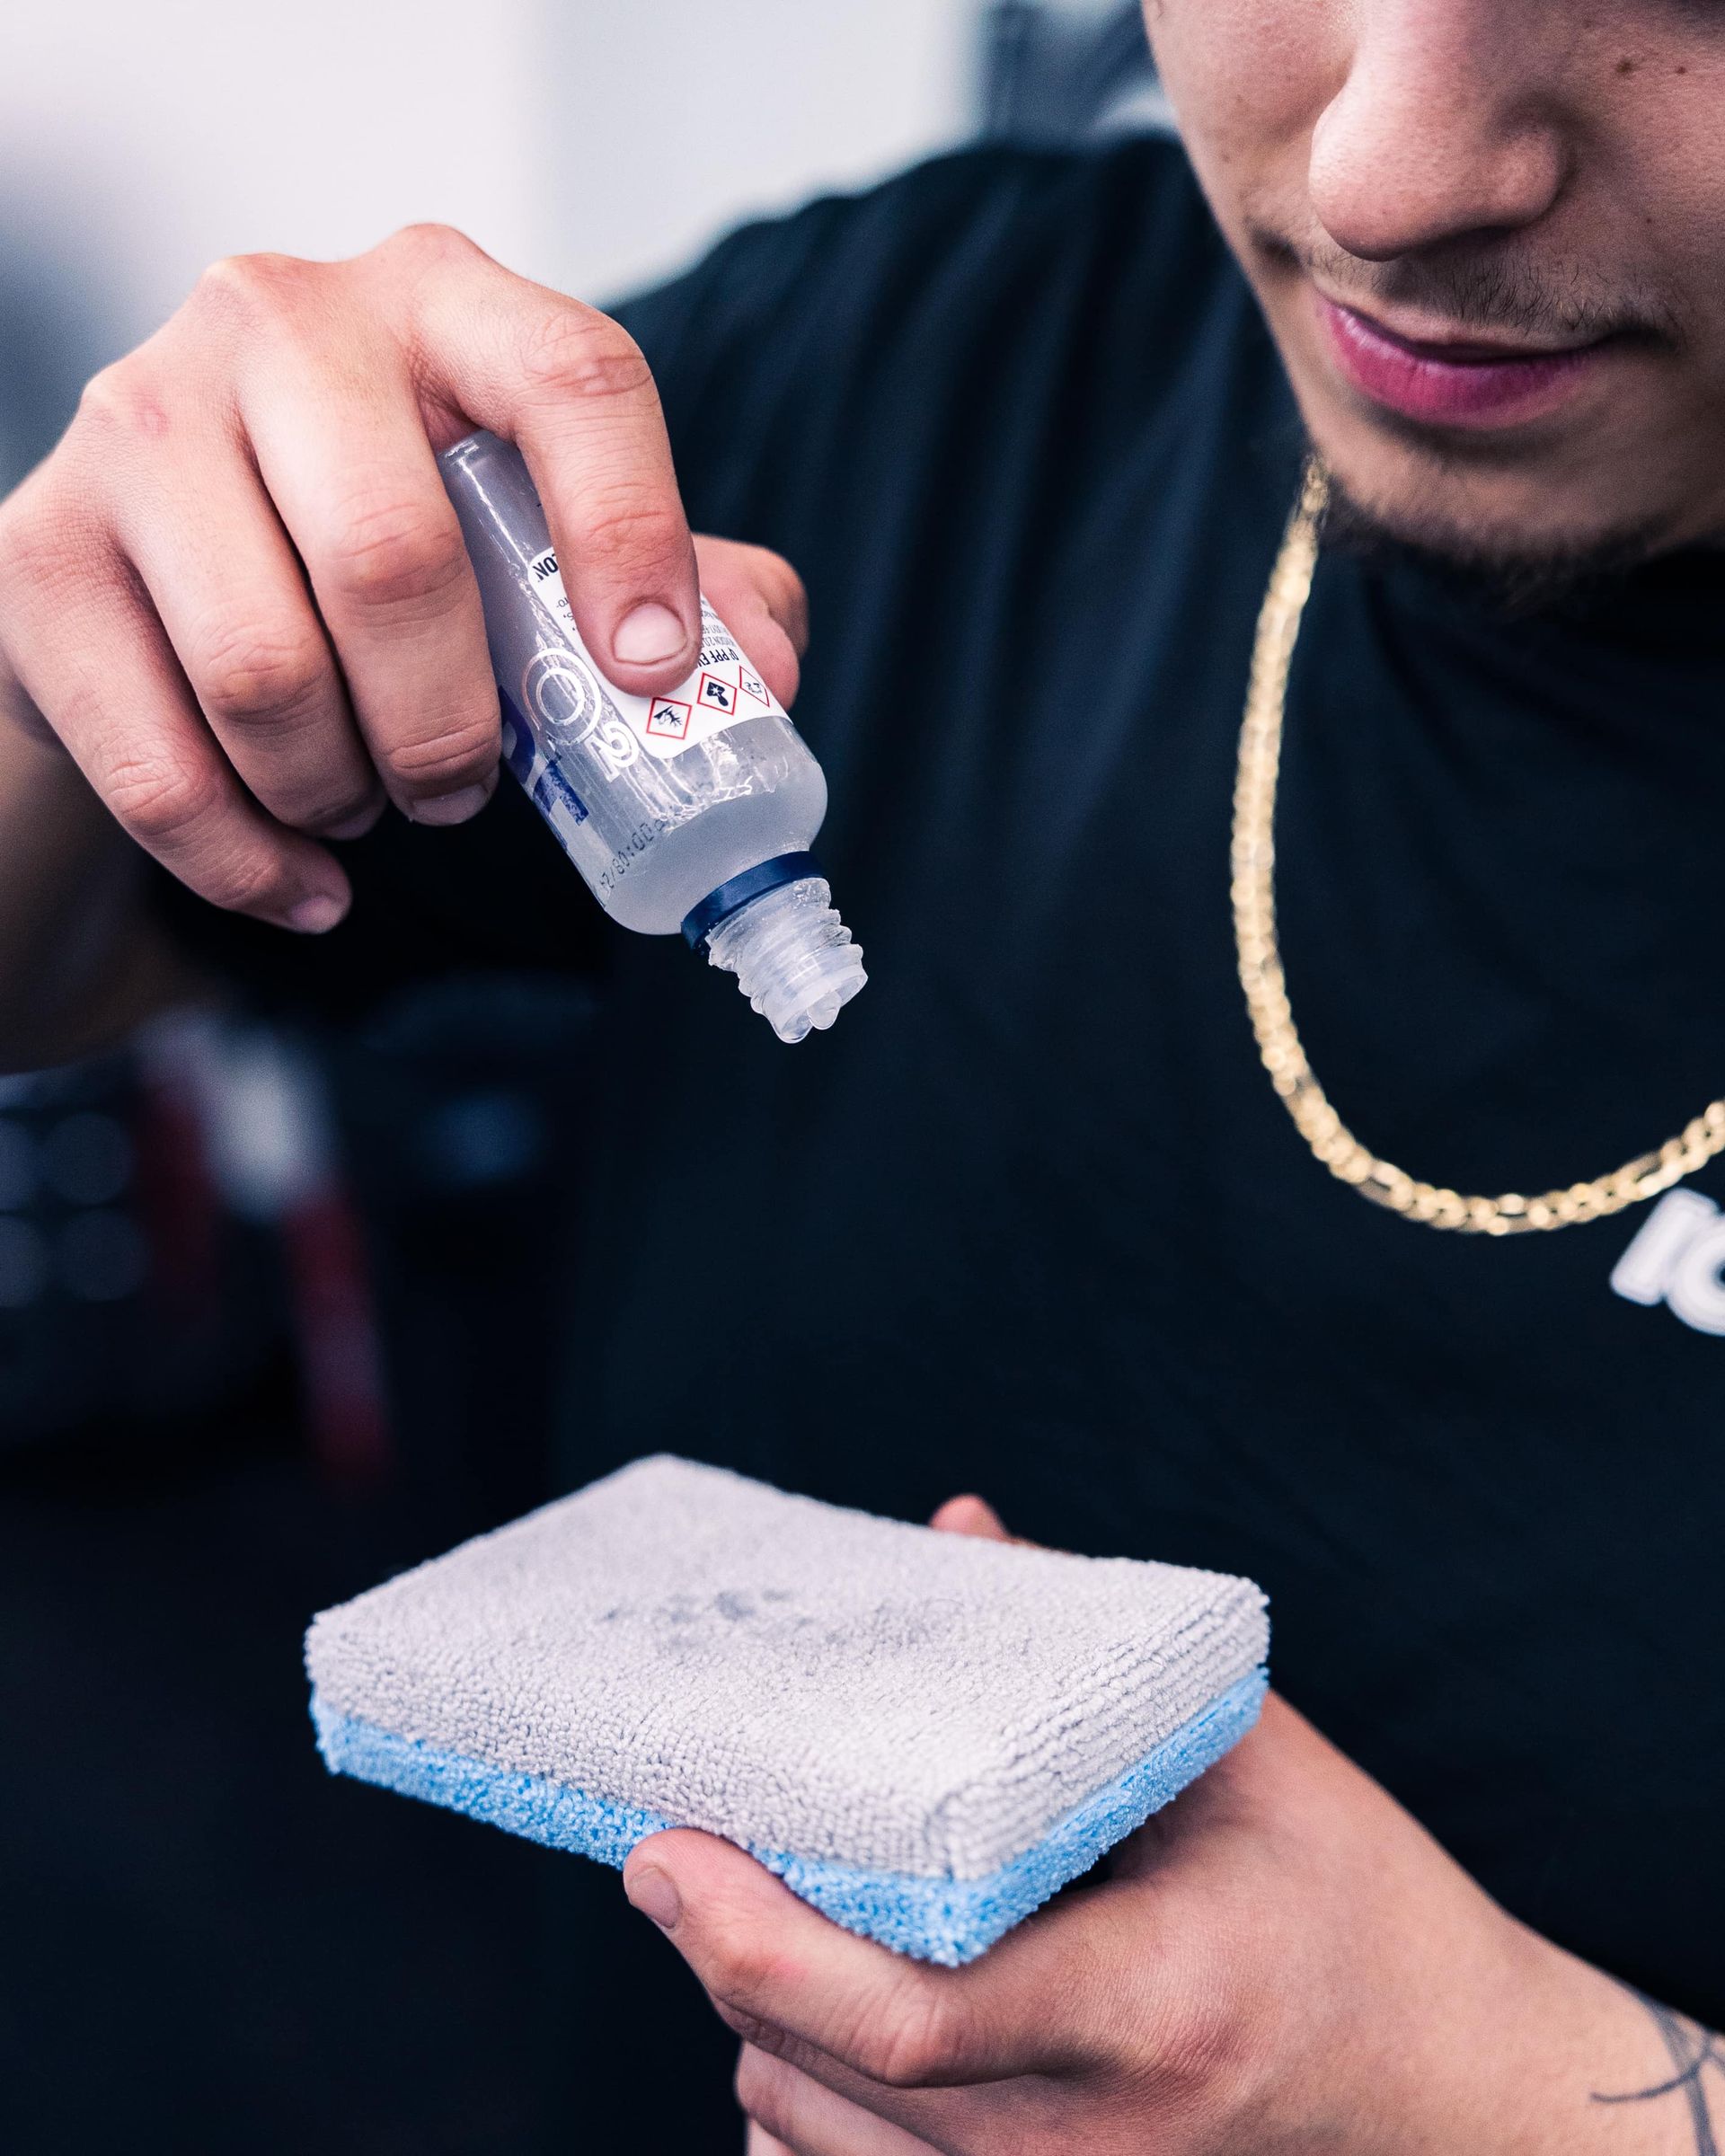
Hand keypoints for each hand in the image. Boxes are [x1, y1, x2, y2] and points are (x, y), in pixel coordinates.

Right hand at [0, 226, 805, 933]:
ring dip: (345, 793)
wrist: (157, 573)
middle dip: (450, 728)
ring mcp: (135, 424)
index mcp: (440, 298)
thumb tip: (764, 675)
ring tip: (368, 799)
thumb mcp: (543, 540)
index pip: (571, 379)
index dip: (634, 538)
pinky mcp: (36, 554)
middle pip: (393, 561)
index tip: (651, 679)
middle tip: (465, 788)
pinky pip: (163, 767)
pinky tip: (304, 879)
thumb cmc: (387, 546)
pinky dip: (253, 862)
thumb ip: (685, 589)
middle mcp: (275, 320)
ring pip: (268, 673)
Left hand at [624, 1499, 1701, 2155]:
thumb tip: (954, 1530)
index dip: (755, 1935)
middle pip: (826, 2078)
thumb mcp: (1251, 1759)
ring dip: (755, 2022)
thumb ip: (1090, 1649)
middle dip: (719, 1955)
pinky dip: (801, 2104)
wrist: (1453, 2097)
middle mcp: (1092, 2146)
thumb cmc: (1360, 1914)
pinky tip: (817, 2018)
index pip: (908, 2014)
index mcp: (1152, 2007)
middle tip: (673, 1845)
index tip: (665, 1841)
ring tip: (754, 1909)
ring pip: (813, 2141)